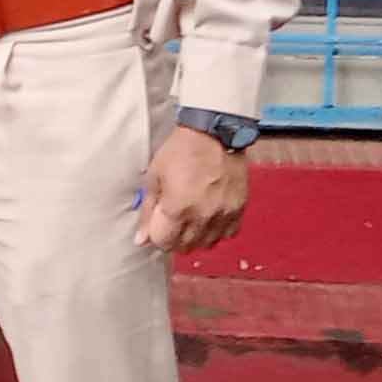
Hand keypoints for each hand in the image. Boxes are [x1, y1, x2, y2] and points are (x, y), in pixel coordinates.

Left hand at [137, 126, 248, 253]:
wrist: (215, 135)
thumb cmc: (179, 153)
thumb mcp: (154, 178)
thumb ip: (148, 211)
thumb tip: (141, 240)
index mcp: (177, 209)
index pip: (164, 243)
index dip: (156, 237)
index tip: (156, 228)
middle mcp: (202, 217)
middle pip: (185, 246)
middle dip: (173, 240)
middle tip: (170, 224)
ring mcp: (224, 215)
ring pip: (207, 244)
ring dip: (194, 238)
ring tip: (188, 222)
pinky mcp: (240, 209)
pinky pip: (228, 234)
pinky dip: (216, 232)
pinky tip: (208, 219)